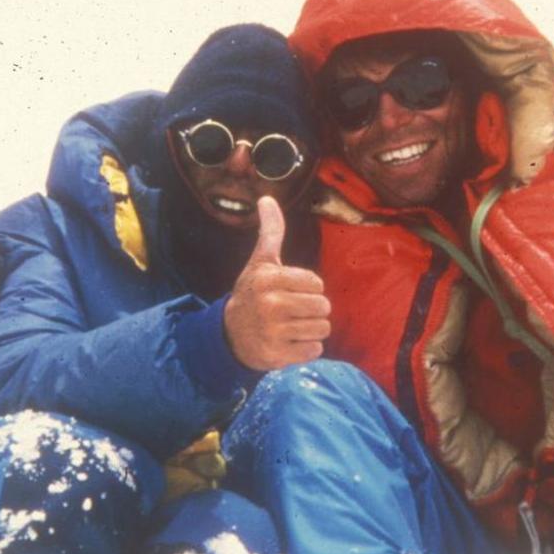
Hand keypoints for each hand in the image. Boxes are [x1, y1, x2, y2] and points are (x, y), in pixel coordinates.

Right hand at [223, 197, 330, 370]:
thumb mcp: (260, 262)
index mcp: (269, 278)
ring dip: (311, 330)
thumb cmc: (253, 293)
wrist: (230, 334)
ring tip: (291, 326)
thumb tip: (267, 199)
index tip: (290, 290)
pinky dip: (306, 348)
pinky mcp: (277, 355)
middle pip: (323, 307)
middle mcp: (270, 304)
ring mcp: (273, 331)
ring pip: (322, 329)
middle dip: (313, 310)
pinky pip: (314, 350)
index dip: (309, 288)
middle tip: (292, 311)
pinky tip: (289, 342)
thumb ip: (271, 232)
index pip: (317, 284)